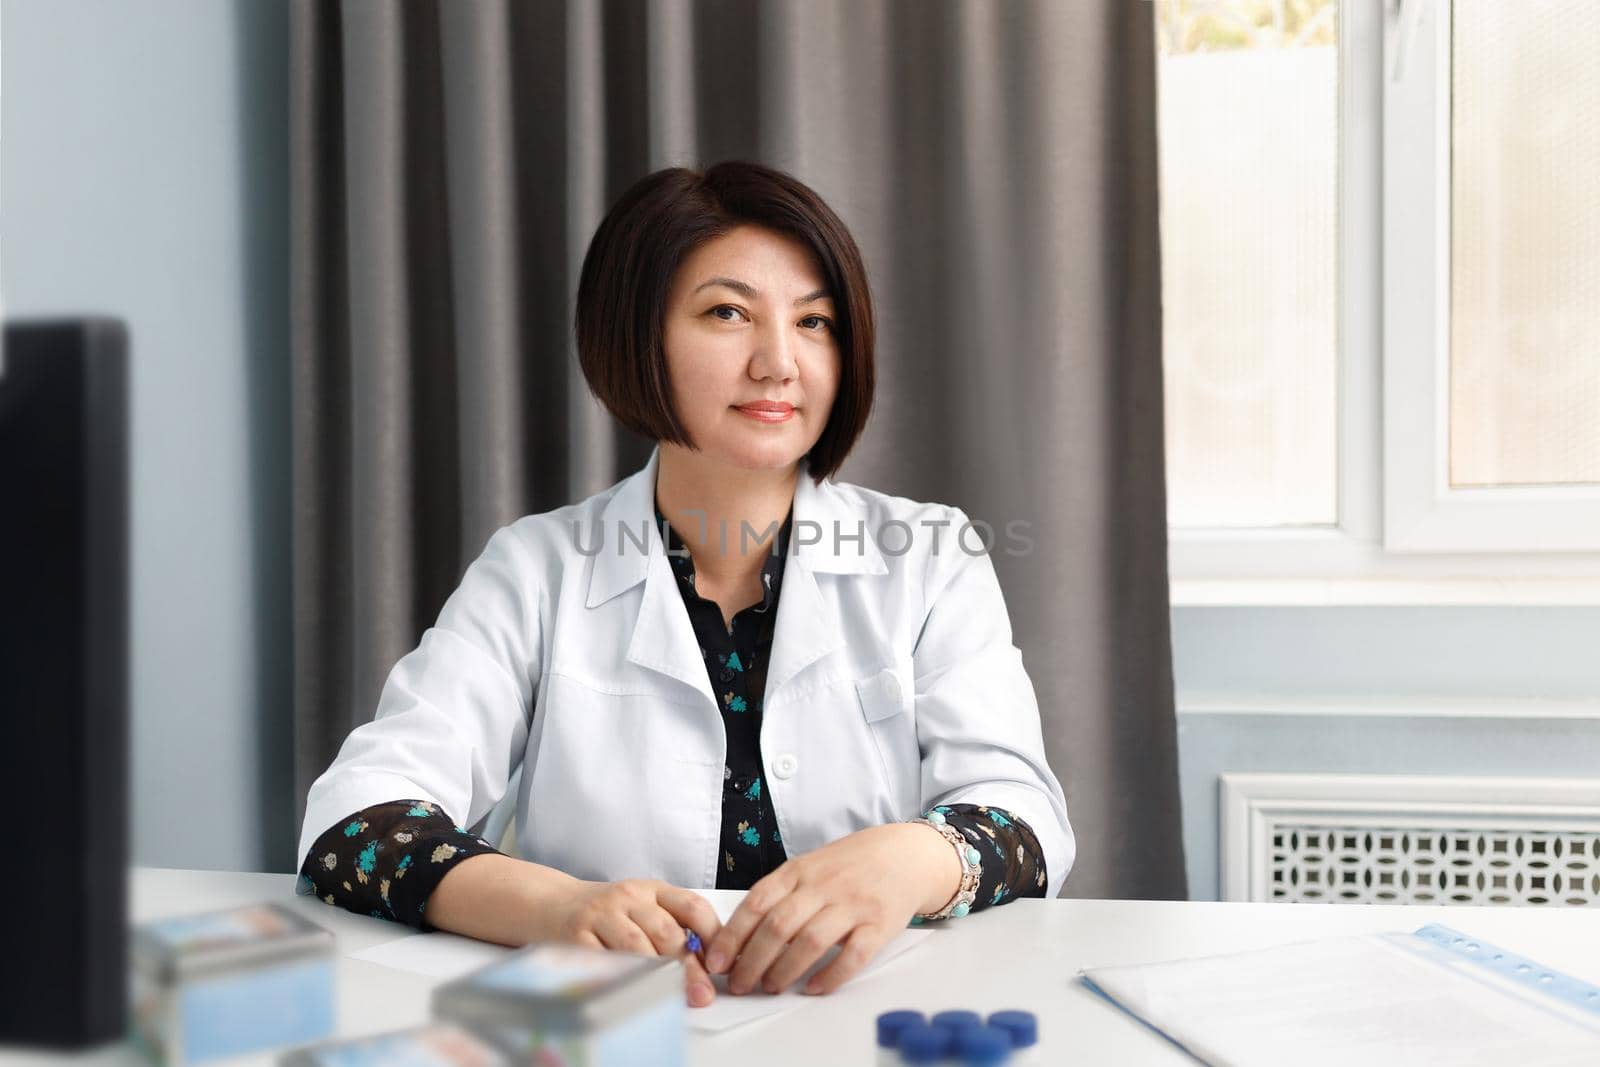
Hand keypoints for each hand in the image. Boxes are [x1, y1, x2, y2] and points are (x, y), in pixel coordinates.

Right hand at [547, 878, 723, 1006]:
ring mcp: (601, 914)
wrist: (554, 903)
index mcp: (653, 889)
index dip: (713, 935)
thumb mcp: (644, 908)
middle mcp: (629, 897)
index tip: (722, 964)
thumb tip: (708, 965)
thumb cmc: (608, 912)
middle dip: (688, 967)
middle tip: (702, 994)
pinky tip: (634, 990)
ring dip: (658, 976)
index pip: (692, 906)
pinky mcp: (576, 935)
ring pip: (637, 946)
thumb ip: (674, 928)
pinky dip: (621, 977)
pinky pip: (603, 960)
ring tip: (673, 996)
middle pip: (667, 931)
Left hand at [703, 823, 959, 996]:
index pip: (757, 903)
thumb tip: (743, 935)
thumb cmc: (850, 864)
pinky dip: (831, 975)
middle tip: (740, 983)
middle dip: (752, 960)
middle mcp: (823, 885)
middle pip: (779, 926)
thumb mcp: (810, 866)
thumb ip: (782, 893)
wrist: (905, 854)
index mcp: (799, 870)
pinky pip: (852, 955)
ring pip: (811, 941)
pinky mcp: (879, 925)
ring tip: (771, 987)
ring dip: (785, 970)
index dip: (733, 934)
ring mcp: (852, 904)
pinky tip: (815, 988)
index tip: (717, 960)